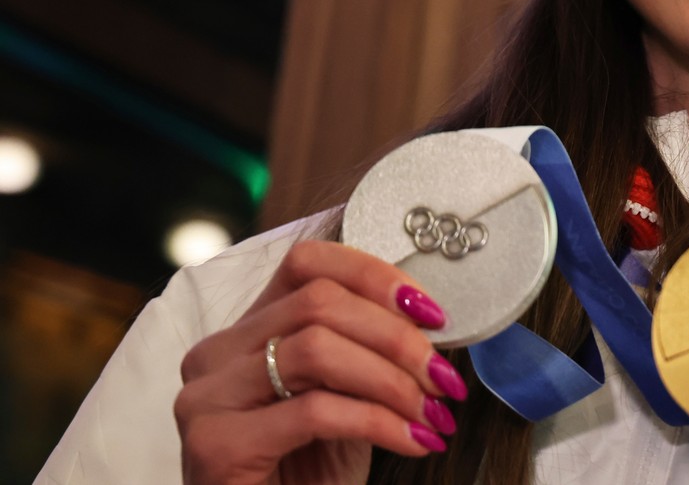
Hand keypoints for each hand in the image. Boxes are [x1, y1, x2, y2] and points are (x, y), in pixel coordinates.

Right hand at [174, 240, 466, 484]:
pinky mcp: (217, 445)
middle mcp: (216, 353)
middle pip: (319, 303)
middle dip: (396, 336)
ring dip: (392, 380)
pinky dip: (379, 423)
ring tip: (432, 412)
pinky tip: (413, 441)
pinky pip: (315, 411)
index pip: (307, 263)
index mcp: (247, 329)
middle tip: (442, 376)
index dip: (375, 277)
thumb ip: (363, 349)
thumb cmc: (308, 473)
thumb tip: (428, 319)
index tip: (431, 313)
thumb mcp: (343, 395)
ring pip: (316, 348)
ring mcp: (208, 398)